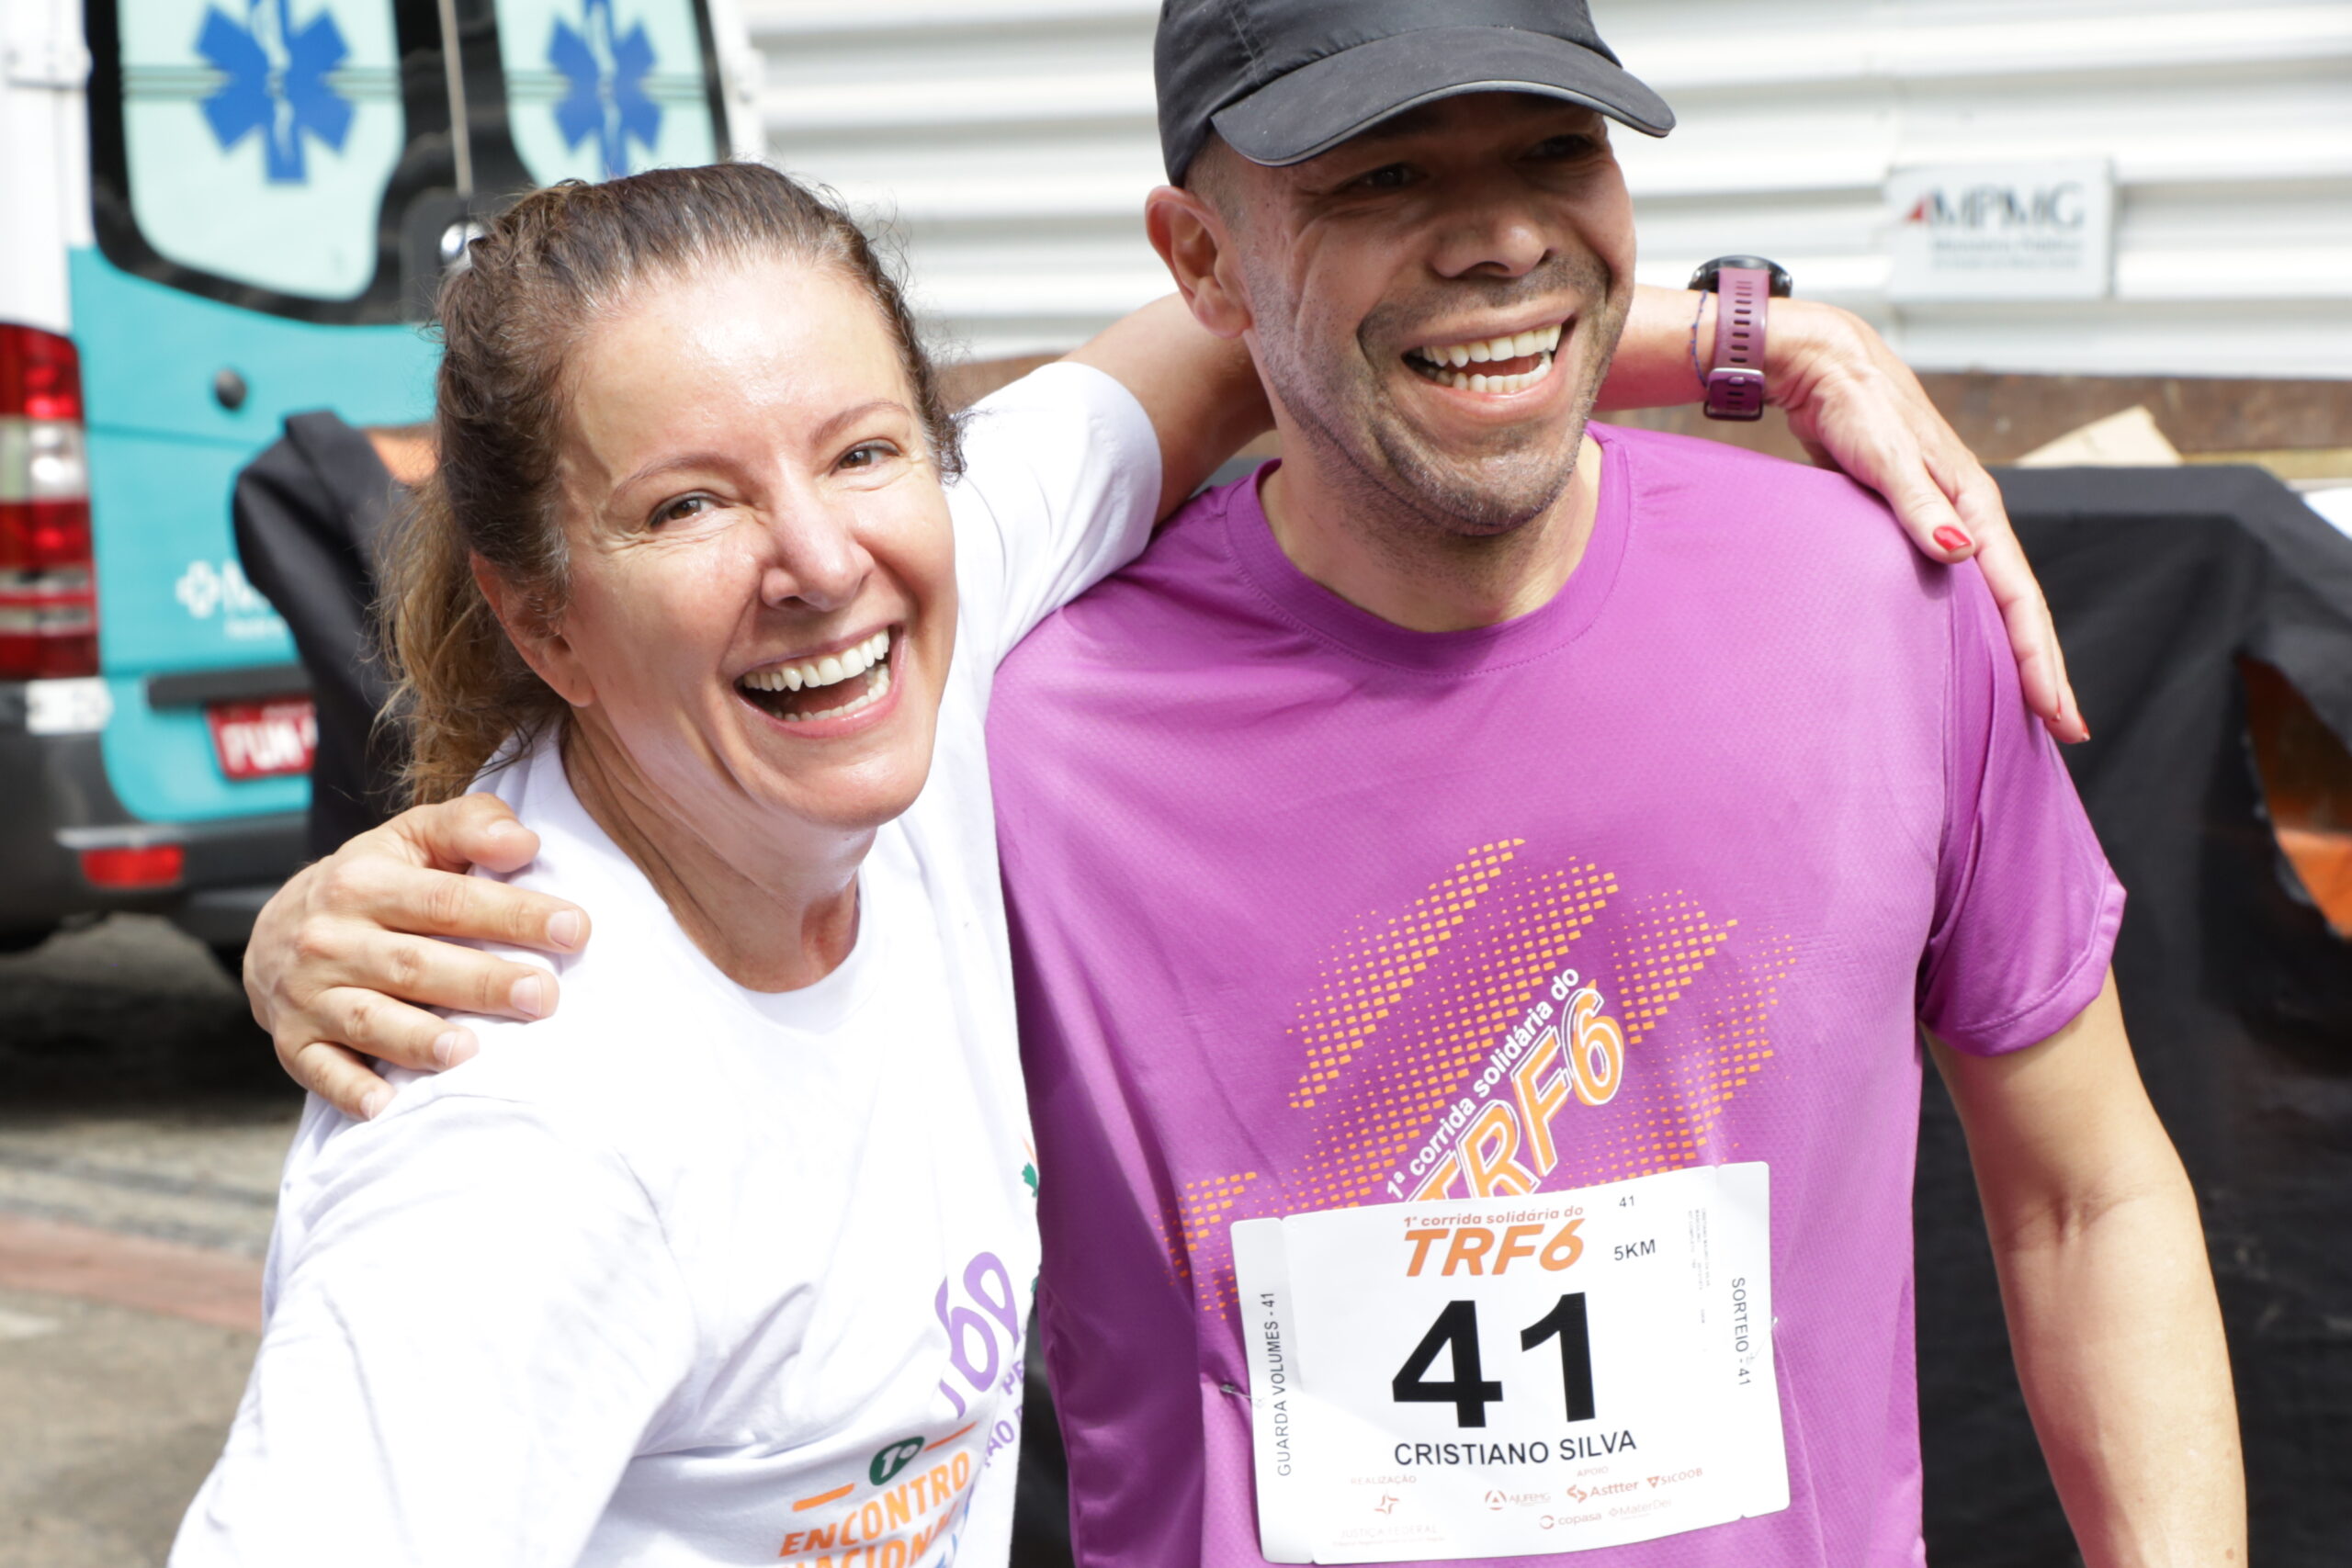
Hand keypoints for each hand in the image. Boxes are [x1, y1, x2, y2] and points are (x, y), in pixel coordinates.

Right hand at [244, 794, 591, 1117]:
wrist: (275, 929)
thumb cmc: (374, 883)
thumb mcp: (412, 838)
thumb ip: (470, 826)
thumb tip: (523, 843)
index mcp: (364, 882)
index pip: (447, 900)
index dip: (511, 915)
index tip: (574, 929)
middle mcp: (332, 939)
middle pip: (415, 963)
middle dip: (481, 982)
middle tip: (543, 996)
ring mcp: (310, 994)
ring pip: (370, 1019)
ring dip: (419, 1040)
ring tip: (470, 1054)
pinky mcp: (297, 1042)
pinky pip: (321, 1071)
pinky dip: (351, 1091)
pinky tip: (387, 1108)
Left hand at [1768, 299, 2087, 742]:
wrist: (1825, 368)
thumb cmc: (1856, 406)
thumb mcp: (1883, 455)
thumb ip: (1916, 505)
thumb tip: (1961, 552)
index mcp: (1975, 504)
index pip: (2019, 596)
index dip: (2040, 658)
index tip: (2060, 714)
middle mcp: (1971, 518)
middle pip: (2018, 607)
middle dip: (2042, 669)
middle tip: (2067, 733)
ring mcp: (1946, 523)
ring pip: (1990, 601)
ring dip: (2011, 653)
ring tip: (2029, 708)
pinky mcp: (1916, 525)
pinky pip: (1956, 590)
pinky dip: (1970, 627)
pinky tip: (1965, 658)